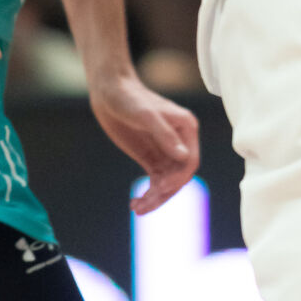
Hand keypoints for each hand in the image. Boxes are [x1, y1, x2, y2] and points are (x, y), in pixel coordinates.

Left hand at [90, 69, 199, 213]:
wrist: (110, 92)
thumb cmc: (129, 98)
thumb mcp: (146, 115)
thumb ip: (166, 135)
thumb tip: (185, 158)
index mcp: (186, 129)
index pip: (190, 162)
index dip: (178, 179)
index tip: (159, 189)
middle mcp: (180, 142)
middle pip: (179, 177)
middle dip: (164, 193)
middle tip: (143, 205)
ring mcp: (166, 151)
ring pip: (168, 183)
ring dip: (155, 199)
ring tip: (137, 208)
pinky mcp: (151, 157)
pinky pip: (156, 181)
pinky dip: (149, 194)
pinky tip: (135, 203)